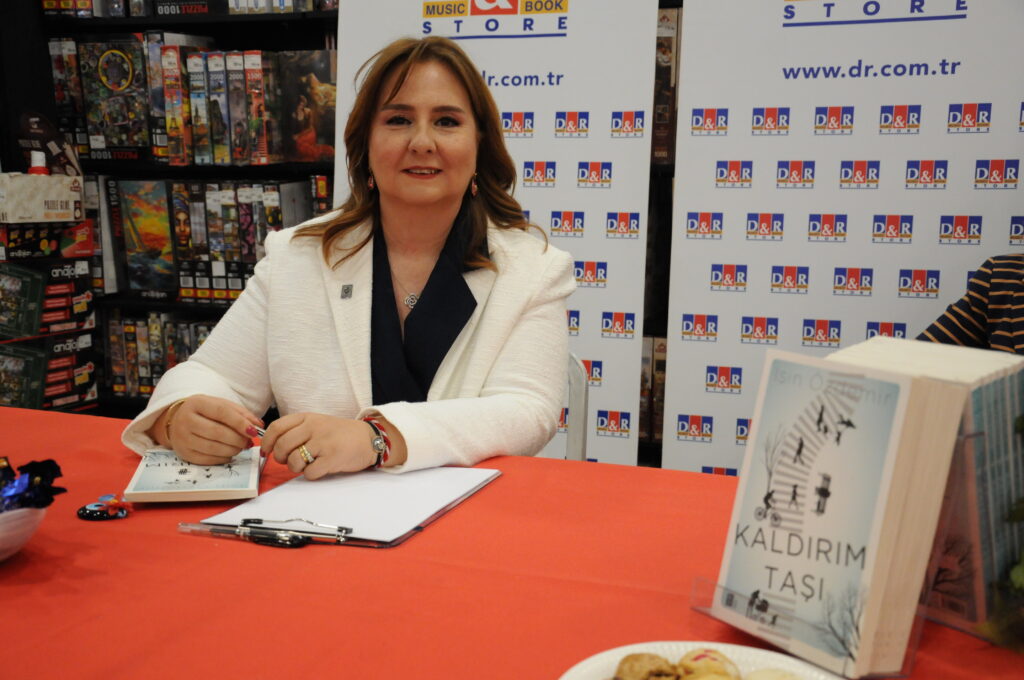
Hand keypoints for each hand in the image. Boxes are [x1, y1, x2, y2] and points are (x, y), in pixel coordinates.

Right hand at [158, 395, 263, 465]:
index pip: (221, 412)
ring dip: (233, 449)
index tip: (254, 431)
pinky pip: (208, 459)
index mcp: (196, 403)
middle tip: (249, 442)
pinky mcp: (184, 454)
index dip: (240, 422)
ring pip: (213, 448)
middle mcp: (185, 420)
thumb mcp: (222, 405)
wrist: (179, 421)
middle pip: (217, 432)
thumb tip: (259, 426)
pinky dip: (223, 458)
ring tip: (241, 447)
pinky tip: (230, 452)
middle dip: (238, 439)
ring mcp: (182, 438)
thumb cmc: (206, 413)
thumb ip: (242, 414)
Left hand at [263, 413, 377, 479]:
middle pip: (282, 446)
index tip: (266, 451)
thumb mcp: (317, 423)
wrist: (368, 438)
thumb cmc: (339, 434)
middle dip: (281, 458)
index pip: (277, 428)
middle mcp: (314, 427)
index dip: (267, 442)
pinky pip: (309, 472)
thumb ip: (296, 431)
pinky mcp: (332, 458)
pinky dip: (311, 474)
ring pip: (294, 461)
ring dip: (296, 468)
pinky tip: (319, 468)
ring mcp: (323, 442)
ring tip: (307, 464)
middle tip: (288, 460)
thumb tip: (272, 446)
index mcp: (307, 418)